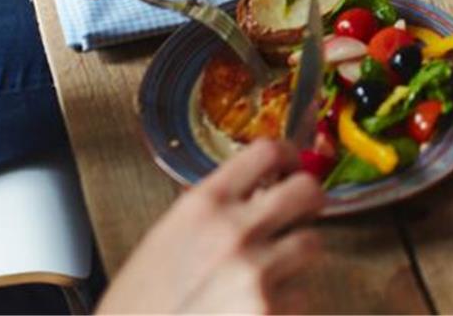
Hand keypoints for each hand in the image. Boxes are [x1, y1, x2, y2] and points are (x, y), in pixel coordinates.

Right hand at [101, 142, 324, 313]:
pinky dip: (286, 304)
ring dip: (295, 257)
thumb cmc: (140, 305)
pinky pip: (301, 295)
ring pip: (311, 244)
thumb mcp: (167, 239)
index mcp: (203, 205)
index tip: (291, 165)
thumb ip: (214, 212)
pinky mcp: (271, 312)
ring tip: (264, 276)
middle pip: (306, 191)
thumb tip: (258, 196)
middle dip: (309, 200)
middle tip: (303, 212)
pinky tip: (252, 311)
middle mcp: (234, 232)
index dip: (287, 155)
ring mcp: (256, 273)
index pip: (266, 152)